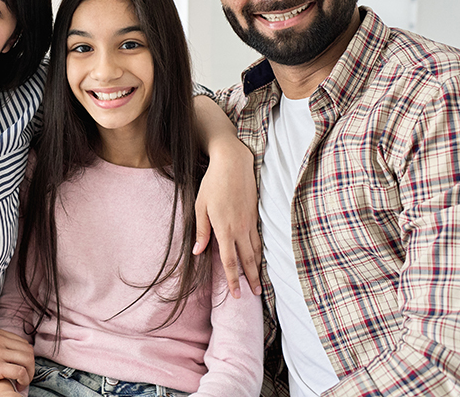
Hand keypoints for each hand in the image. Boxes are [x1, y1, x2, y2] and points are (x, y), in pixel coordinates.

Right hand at [0, 327, 32, 396]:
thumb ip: (0, 346)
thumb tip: (22, 353)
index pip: (23, 342)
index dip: (27, 357)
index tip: (23, 369)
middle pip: (27, 350)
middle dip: (31, 366)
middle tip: (26, 378)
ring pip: (27, 360)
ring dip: (29, 373)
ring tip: (23, 382)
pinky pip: (21, 371)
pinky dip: (24, 380)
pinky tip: (19, 385)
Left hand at [195, 139, 261, 297]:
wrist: (233, 163)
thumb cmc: (213, 183)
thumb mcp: (200, 207)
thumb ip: (201, 231)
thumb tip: (198, 252)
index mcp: (224, 229)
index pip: (229, 262)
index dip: (233, 280)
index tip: (236, 295)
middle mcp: (240, 229)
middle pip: (247, 260)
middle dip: (251, 279)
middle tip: (255, 295)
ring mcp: (250, 222)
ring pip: (256, 251)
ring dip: (258, 268)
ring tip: (260, 282)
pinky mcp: (256, 214)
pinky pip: (259, 238)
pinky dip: (261, 252)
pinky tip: (260, 258)